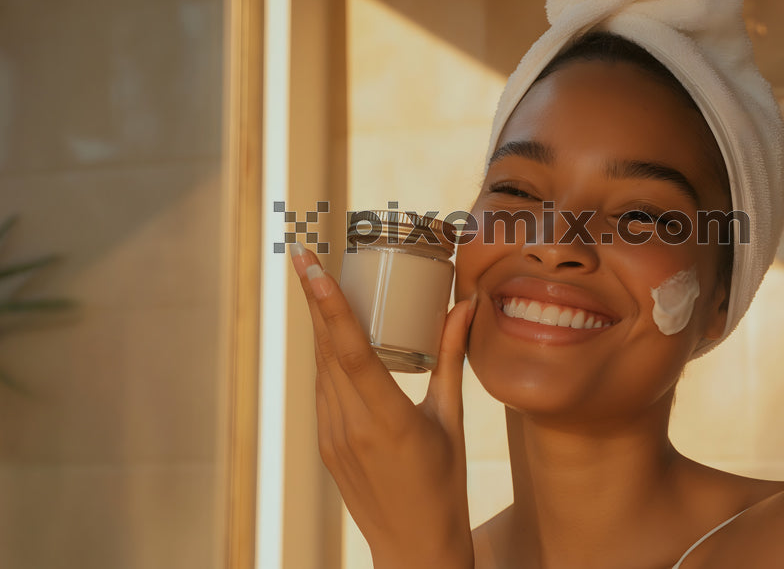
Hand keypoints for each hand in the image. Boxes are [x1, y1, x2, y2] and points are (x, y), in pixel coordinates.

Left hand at [289, 244, 475, 568]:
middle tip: (306, 255)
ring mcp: (333, 437)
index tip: (310, 266)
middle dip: (313, 300)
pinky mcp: (326, 445)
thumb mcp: (452, 419)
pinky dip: (327, 357)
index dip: (328, 304)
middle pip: (326, 349)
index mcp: (389, 419)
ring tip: (319, 284)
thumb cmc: (444, 485)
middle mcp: (352, 426)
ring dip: (319, 325)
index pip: (350, 350)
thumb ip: (453, 359)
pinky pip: (322, 390)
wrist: (414, 546)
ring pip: (319, 368)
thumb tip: (465, 306)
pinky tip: (334, 337)